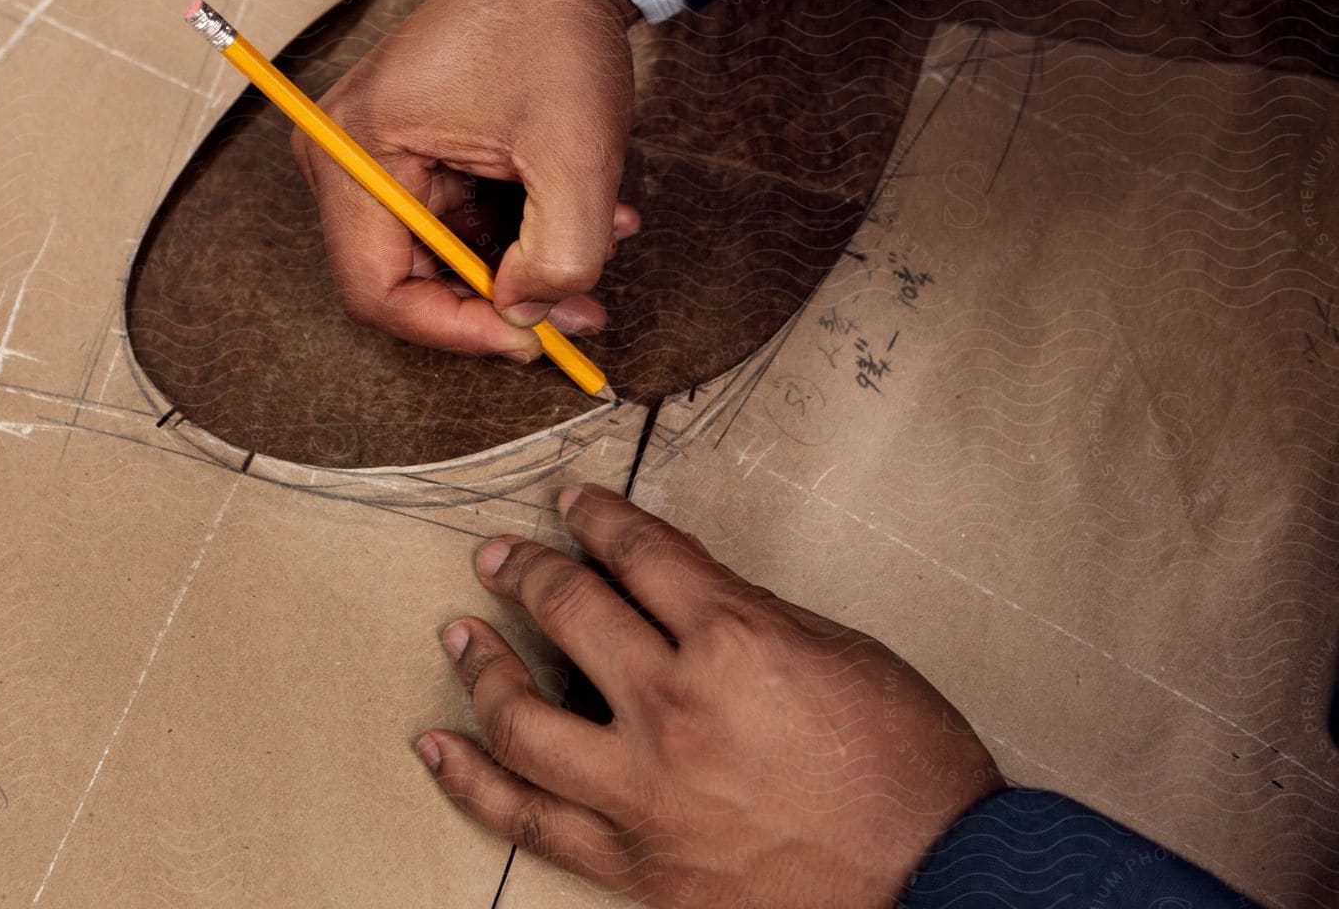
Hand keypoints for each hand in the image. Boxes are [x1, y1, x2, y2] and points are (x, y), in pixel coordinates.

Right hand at [294, 0, 640, 359]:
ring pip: (445, 255)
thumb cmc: (556, 34)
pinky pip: (461, 219)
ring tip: (604, 246)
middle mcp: (347, 154)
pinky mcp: (416, 148)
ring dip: (526, 266)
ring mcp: (379, 151)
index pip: (376, 289)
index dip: (454, 330)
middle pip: (408, 277)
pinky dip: (523, 232)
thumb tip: (528, 314)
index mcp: (356, 151)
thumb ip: (559, 258)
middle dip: (500, 302)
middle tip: (577, 310)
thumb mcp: (575, 159)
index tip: (529, 338)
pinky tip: (591, 218)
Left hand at [417, 486, 1004, 908]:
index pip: (638, 552)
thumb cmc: (906, 763)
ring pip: (523, 716)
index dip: (597, 518)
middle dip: (525, 571)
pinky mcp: (635, 861)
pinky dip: (473, 780)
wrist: (939, 881)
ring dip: (480, 664)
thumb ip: (743, 609)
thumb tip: (670, 577)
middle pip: (569, 612)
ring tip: (459, 633)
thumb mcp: (836, 649)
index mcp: (733, 641)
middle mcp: (675, 708)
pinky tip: (438, 746)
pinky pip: (528, 818)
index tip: (572, 506)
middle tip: (498, 556)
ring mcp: (646, 791)